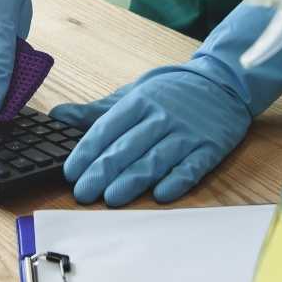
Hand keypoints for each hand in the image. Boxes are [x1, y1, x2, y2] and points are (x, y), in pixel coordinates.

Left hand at [51, 4, 281, 205]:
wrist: (224, 83)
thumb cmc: (171, 93)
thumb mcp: (133, 94)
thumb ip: (97, 111)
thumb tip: (58, 116)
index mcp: (139, 102)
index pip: (108, 128)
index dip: (87, 151)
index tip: (71, 171)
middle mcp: (161, 117)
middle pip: (128, 147)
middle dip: (103, 171)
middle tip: (83, 193)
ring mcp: (187, 133)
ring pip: (155, 159)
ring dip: (133, 180)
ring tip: (111, 199)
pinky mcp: (210, 148)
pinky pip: (192, 166)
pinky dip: (177, 180)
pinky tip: (162, 195)